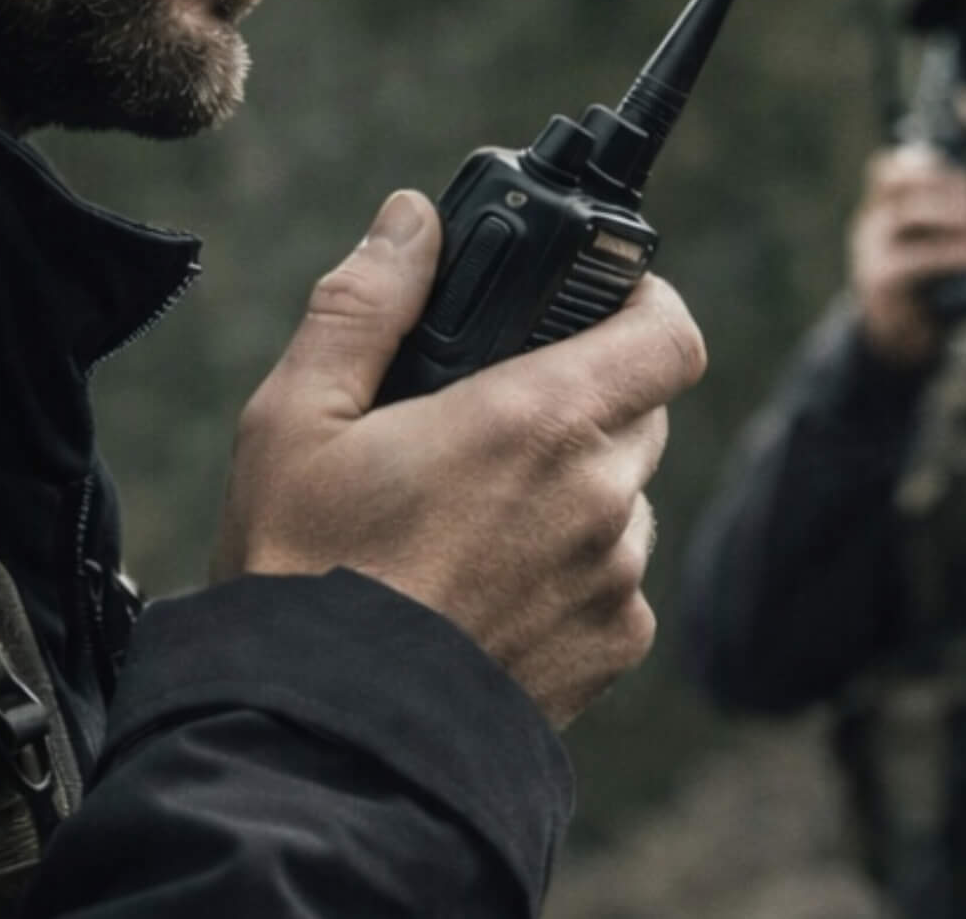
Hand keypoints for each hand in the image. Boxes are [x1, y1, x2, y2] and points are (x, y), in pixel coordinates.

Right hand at [211, 190, 706, 727]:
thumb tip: (414, 218)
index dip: (643, 305)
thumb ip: (367, 303)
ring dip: (577, 489)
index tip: (596, 304)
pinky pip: (616, 580)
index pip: (668, 332)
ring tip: (474, 518)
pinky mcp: (614, 650)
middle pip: (638, 410)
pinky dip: (573, 572)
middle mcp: (602, 497)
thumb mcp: (297, 419)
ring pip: (626, 497)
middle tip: (493, 416)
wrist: (317, 748)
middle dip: (582, 397)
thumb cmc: (300, 576)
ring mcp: (616, 580)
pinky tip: (487, 589)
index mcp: (540, 421)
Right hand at [847, 143, 965, 369]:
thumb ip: (953, 217)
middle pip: (899, 181)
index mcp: (883, 207)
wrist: (898, 338)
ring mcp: (871, 249)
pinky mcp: (880, 280)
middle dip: (947, 184)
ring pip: (907, 214)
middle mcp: (871, 221)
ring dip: (951, 212)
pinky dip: (953, 252)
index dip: (927, 163)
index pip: (890, 168)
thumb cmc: (928, 282)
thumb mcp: (934, 243)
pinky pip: (916, 258)